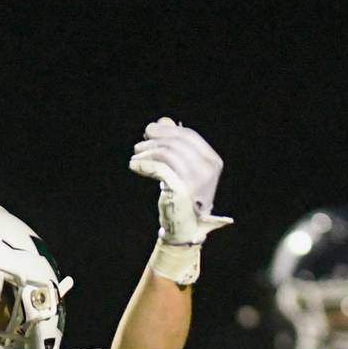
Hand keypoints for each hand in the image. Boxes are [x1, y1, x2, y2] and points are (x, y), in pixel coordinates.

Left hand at [129, 118, 231, 245]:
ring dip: (147, 152)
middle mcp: (208, 169)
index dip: (168, 130)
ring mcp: (196, 180)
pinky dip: (144, 164)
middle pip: (177, 143)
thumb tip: (162, 121)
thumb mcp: (181, 168)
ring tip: (136, 156)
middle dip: (155, 139)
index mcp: (213, 161)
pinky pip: (159, 168)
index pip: (188, 136)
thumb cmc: (182, 195)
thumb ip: (174, 144)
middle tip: (139, 144)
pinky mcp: (180, 189)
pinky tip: (134, 165)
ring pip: (167, 154)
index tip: (149, 131)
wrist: (184, 227)